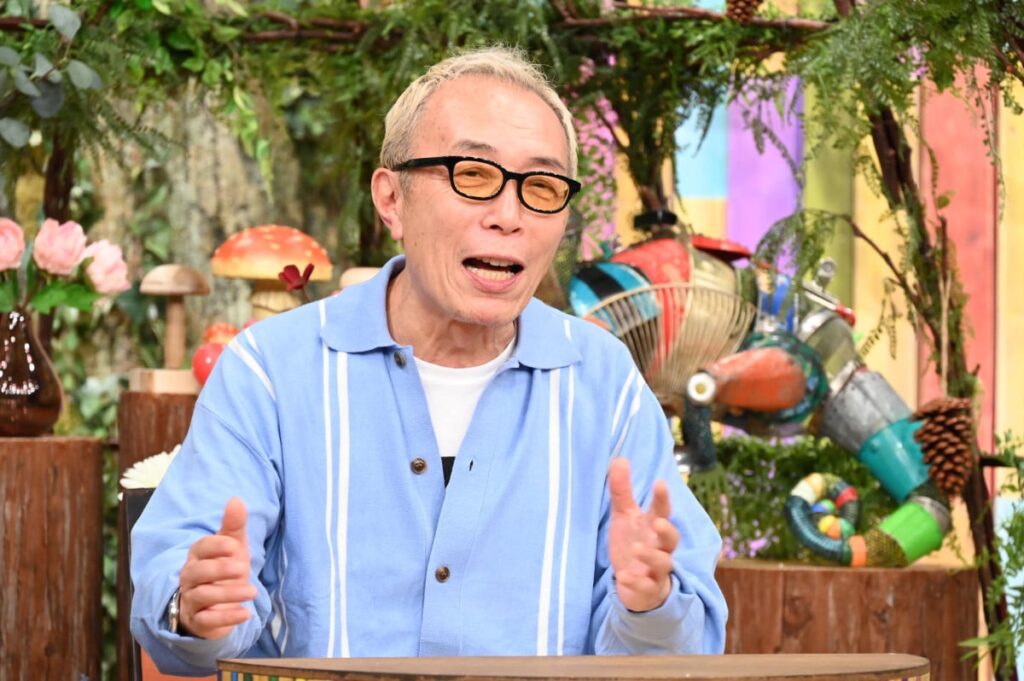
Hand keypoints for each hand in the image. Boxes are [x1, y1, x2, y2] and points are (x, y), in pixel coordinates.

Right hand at [177, 497, 256, 638]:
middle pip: (197, 572)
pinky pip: (207, 621)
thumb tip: (236, 499)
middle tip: (243, 568)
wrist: (219, 603)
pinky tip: (245, 613)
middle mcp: (190, 577)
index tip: (233, 545)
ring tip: (253, 592)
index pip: (200, 548)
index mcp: (198, 556)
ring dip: (228, 594)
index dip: (215, 546)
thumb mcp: (232, 547)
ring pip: (203, 596)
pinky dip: (226, 618)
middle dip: (219, 570)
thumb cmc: (225, 568)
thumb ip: (234, 525)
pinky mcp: (199, 621)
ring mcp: (192, 600)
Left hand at [607, 457, 678, 611]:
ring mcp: (655, 570)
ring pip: (663, 564)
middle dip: (667, 530)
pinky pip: (645, 587)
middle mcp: (660, 548)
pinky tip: (623, 577)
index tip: (660, 483)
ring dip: (651, 556)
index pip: (662, 511)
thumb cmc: (634, 543)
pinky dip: (635, 582)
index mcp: (654, 527)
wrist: (637, 585)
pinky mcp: (647, 589)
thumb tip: (619, 459)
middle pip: (671, 539)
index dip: (662, 498)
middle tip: (658, 522)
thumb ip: (622, 490)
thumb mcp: (625, 516)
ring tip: (636, 548)